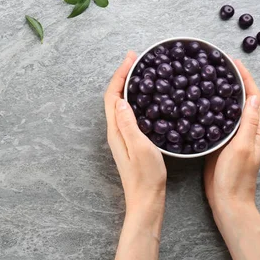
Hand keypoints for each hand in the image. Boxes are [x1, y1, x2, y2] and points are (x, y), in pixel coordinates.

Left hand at [104, 51, 166, 213]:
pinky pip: (129, 114)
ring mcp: (122, 138)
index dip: (119, 75)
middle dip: (123, 76)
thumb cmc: (146, 177)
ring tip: (141, 73)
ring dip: (128, 86)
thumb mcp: (140, 147)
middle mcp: (115, 132)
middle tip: (137, 60)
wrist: (146, 201)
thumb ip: (129, 124)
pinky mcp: (131, 143)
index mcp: (116, 131)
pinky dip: (135, 100)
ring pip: (121, 105)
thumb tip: (121, 101)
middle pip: (114, 97)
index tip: (131, 58)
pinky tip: (147, 100)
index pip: (113, 96)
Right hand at [204, 59, 259, 212]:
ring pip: (228, 109)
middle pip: (242, 100)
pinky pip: (217, 121)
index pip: (254, 98)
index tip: (234, 63)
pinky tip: (199, 104)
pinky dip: (211, 109)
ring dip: (221, 94)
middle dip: (233, 82)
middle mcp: (246, 131)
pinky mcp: (220, 144)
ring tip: (208, 79)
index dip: (246, 79)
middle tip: (218, 67)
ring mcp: (233, 138)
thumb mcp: (243, 147)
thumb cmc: (236, 177)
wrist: (227, 201)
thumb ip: (249, 123)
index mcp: (255, 130)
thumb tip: (252, 98)